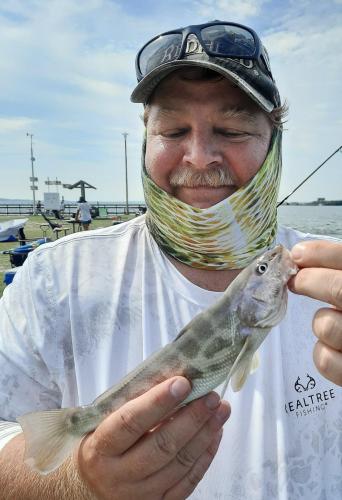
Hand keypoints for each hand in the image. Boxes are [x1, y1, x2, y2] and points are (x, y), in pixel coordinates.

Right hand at [76, 377, 229, 498]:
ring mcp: (139, 495)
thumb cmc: (102, 446)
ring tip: (221, 410)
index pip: (131, 422)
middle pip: (161, 446)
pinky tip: (215, 434)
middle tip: (211, 396)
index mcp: (101, 448)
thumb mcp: (104, 423)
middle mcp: (118, 475)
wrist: (90, 491)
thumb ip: (133, 405)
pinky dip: (205, 456)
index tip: (182, 382)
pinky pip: (187, 482)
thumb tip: (171, 379)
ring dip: (205, 434)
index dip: (158, 402)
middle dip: (192, 418)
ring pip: (179, 464)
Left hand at [289, 240, 341, 385]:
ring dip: (321, 322)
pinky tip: (335, 349)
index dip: (322, 254)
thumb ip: (338, 273)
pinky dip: (323, 353)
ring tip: (333, 323)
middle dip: (310, 281)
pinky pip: (325, 360)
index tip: (298, 253)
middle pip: (339, 289)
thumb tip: (301, 256)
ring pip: (326, 325)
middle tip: (296, 281)